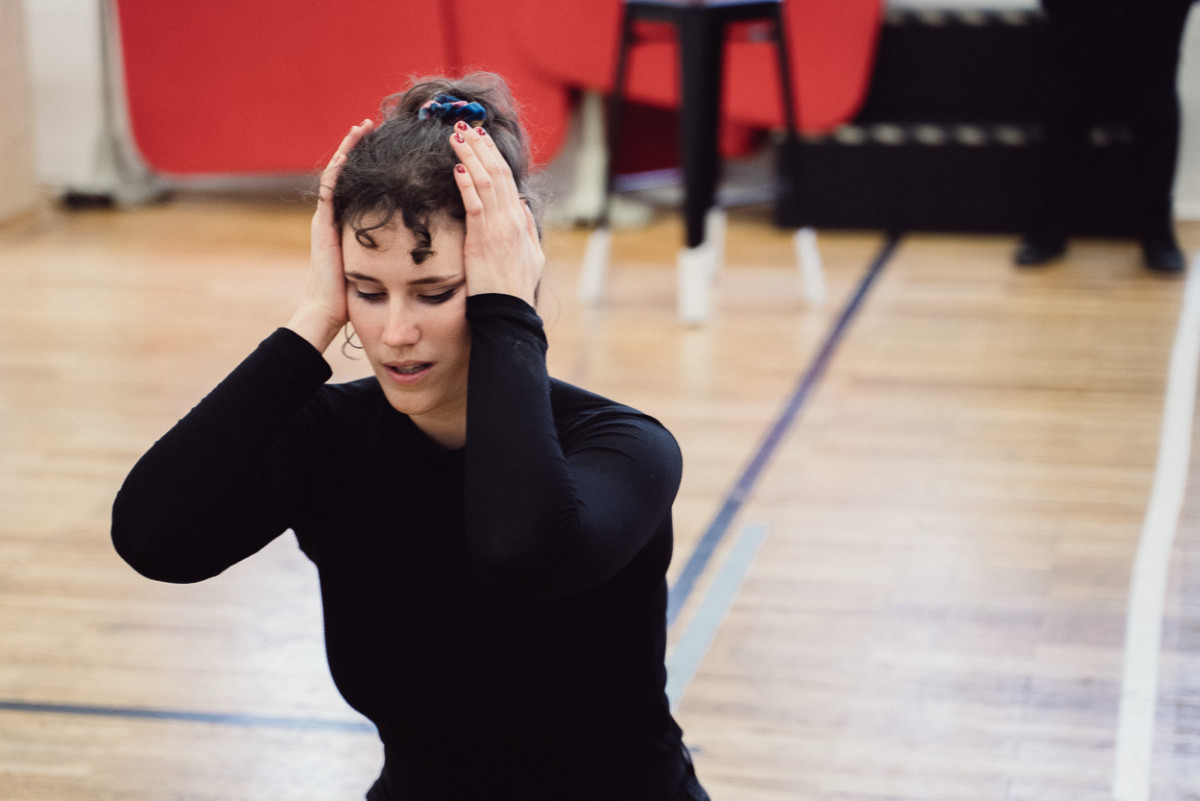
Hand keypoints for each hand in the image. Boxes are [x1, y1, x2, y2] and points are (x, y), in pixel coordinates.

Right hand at [287, 118, 374, 350]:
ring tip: (360, 127)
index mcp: (347, 223)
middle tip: (370, 124)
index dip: (368, 164)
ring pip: (336, 173)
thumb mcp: (378, 265)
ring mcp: (325, 218)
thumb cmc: (355, 295)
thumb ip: (391, 250)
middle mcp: (334, 215)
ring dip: (348, 149)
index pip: (358, 184)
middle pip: (345, 172)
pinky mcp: (322, 224)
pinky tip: (349, 152)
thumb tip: (420, 243)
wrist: (330, 310)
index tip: (385, 144)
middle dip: (356, 147)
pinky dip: (339, 169)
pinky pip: (329, 189)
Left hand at [449, 122, 543, 304]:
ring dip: (470, 157)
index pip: (507, 179)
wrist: (508, 312)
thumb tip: (520, 205)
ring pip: (486, 183)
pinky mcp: (483, 240)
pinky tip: (458, 168)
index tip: (480, 138)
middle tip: (464, 126)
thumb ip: (527, 228)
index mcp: (519, 221)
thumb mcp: (532, 256)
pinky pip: (475, 205)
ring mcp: (498, 228)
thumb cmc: (515, 288)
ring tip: (456, 137)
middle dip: (480, 147)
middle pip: (496, 173)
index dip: (492, 156)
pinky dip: (467, 185)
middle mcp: (511, 220)